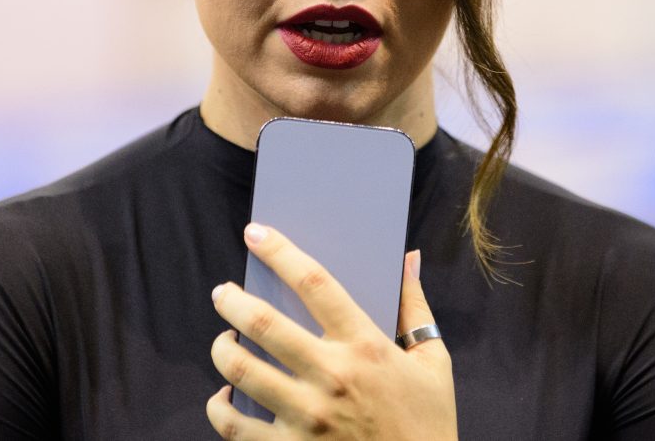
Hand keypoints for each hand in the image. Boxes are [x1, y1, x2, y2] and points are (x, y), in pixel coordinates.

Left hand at [206, 223, 456, 439]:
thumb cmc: (428, 424)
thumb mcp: (434, 363)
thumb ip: (414, 307)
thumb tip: (408, 257)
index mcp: (366, 345)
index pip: (315, 282)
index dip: (280, 251)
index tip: (256, 232)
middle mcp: (332, 376)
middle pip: (263, 323)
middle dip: (232, 300)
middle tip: (222, 293)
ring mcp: (307, 418)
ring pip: (242, 371)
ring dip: (222, 350)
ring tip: (223, 342)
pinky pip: (235, 427)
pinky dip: (220, 407)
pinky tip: (224, 396)